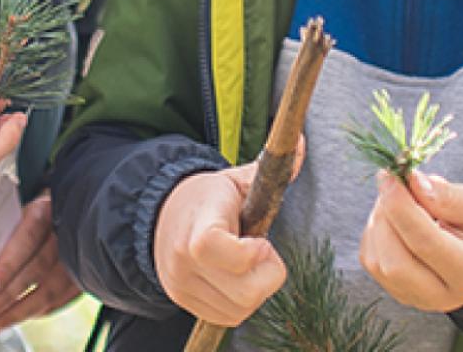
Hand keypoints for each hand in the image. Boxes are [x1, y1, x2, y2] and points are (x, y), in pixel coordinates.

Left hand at [0, 193, 80, 332]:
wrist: (70, 211)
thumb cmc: (35, 215)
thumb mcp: (19, 212)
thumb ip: (4, 233)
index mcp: (46, 211)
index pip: (27, 239)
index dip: (7, 266)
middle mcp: (66, 232)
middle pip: (38, 269)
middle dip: (8, 296)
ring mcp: (79, 256)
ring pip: (51, 291)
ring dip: (19, 312)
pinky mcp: (85, 275)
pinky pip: (61, 300)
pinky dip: (37, 312)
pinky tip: (17, 317)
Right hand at [152, 158, 296, 327]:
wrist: (159, 216)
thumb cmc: (206, 199)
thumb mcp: (234, 181)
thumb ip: (267, 170)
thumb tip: (303, 144)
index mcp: (196, 224)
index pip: (213, 247)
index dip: (249, 252)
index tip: (260, 241)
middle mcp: (183, 260)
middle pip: (242, 292)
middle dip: (267, 275)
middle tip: (261, 252)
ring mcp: (182, 285)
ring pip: (240, 309)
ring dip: (256, 290)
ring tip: (247, 265)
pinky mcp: (185, 303)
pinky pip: (228, 317)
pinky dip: (242, 302)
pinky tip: (237, 278)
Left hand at [359, 171, 462, 311]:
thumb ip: (448, 197)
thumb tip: (412, 182)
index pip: (425, 244)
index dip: (401, 207)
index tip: (391, 176)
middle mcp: (441, 295)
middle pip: (394, 264)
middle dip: (386, 217)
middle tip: (395, 184)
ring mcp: (416, 298)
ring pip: (377, 263)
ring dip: (378, 222)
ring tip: (400, 198)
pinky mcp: (397, 290)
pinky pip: (371, 260)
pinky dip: (375, 231)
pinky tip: (394, 216)